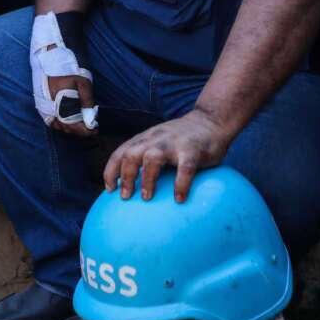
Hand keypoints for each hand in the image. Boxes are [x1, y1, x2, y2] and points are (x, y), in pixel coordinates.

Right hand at [45, 72, 97, 136]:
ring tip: (81, 124)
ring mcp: (45, 110)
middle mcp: (52, 111)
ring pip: (59, 127)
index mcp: (62, 106)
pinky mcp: (42, 108)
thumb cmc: (68, 72)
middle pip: (67, 128)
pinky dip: (61, 125)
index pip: (75, 126)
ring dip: (71, 128)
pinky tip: (68, 121)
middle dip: (80, 131)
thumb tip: (92, 117)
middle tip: (91, 128)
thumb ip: (87, 100)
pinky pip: (52, 123)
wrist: (50, 62)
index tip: (95, 131)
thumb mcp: (83, 83)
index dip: (86, 131)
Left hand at [103, 108, 232, 202]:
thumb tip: (133, 188)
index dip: (111, 170)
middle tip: (126, 196)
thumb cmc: (181, 139)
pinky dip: (181, 184)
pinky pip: (185, 168)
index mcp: (145, 139)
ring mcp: (174, 143)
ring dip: (147, 178)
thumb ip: (146, 157)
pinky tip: (179, 199)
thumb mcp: (159, 142)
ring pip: (153, 158)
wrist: (210, 121)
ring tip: (147, 197)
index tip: (109, 189)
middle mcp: (155, 139)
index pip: (120, 152)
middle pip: (131, 154)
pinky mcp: (193, 150)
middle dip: (125, 175)